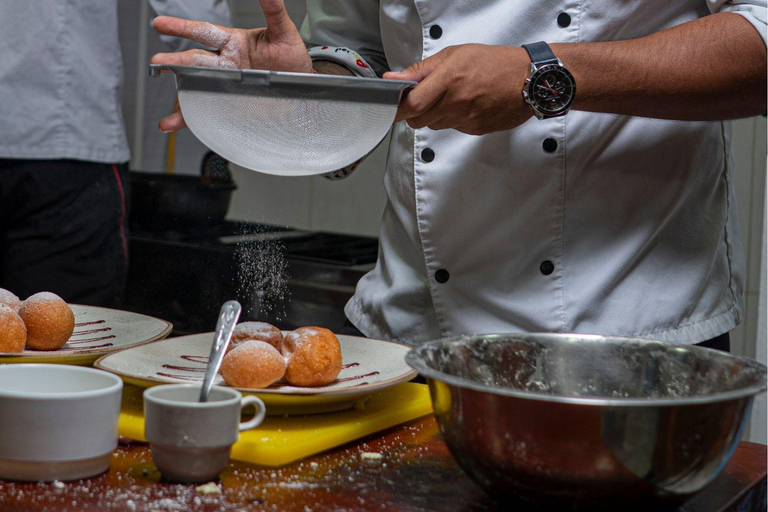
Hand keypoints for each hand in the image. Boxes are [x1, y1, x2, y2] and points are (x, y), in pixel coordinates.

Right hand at [150, 0, 311, 131]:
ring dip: (178, 91)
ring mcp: (226, 84)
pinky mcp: (229, 102)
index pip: (204, 32)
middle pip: (195, 60)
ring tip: (162, 95)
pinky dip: (186, 117)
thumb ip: (274, 11)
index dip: (183, 27)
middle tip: (157, 62)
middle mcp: (225, 63)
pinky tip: (170, 123)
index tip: (161, 24)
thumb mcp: (284, 32)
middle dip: (175, 62)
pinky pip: (204, 110)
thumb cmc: (291, 56)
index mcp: (234, 43)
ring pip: (195, 85)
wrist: (302, 83)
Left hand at [383, 44, 531, 134]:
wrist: (529, 80)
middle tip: (422, 99)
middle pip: (418, 120)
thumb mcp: (455, 55)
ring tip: (451, 98)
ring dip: (434, 115)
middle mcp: (456, 101)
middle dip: (414, 112)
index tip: (394, 104)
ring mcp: (466, 118)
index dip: (398, 107)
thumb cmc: (495, 63)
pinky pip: (453, 128)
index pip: (412, 104)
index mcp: (449, 78)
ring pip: (434, 125)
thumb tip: (393, 78)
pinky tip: (466, 105)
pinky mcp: (475, 130)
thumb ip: (421, 69)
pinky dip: (453, 119)